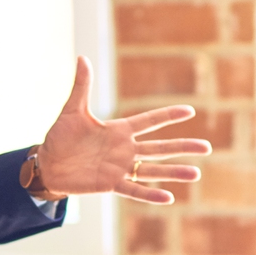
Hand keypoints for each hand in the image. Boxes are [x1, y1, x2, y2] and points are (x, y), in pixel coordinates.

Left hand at [33, 57, 210, 204]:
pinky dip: (150, 194)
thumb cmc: (60, 137)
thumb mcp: (72, 110)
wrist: (47, 164)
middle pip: (160, 147)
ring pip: (153, 169)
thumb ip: (82, 86)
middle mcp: (125, 149)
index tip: (190, 111)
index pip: (150, 121)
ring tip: (196, 174)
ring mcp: (120, 168)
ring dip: (174, 172)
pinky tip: (169, 197)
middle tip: (207, 147)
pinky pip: (134, 189)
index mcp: (119, 130)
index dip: (169, 116)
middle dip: (183, 146)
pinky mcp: (111, 184)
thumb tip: (82, 57)